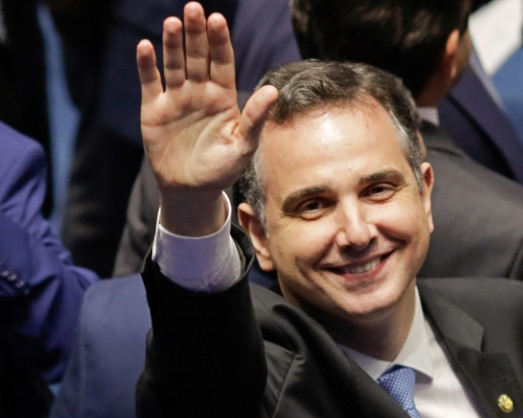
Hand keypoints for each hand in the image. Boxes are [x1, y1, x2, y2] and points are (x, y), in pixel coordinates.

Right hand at [136, 2, 276, 235]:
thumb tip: (274, 91)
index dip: (219, 41)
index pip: (222, 62)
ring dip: (172, 43)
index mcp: (224, 96)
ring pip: (174, 64)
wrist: (192, 190)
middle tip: (193, 8)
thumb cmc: (223, 169)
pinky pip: (150, 82)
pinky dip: (146, 65)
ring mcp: (176, 98)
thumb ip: (255, 118)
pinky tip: (145, 46)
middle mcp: (200, 91)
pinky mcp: (153, 109)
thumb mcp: (243, 145)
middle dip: (196, 33)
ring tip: (172, 22)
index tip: (217, 19)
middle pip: (198, 56)